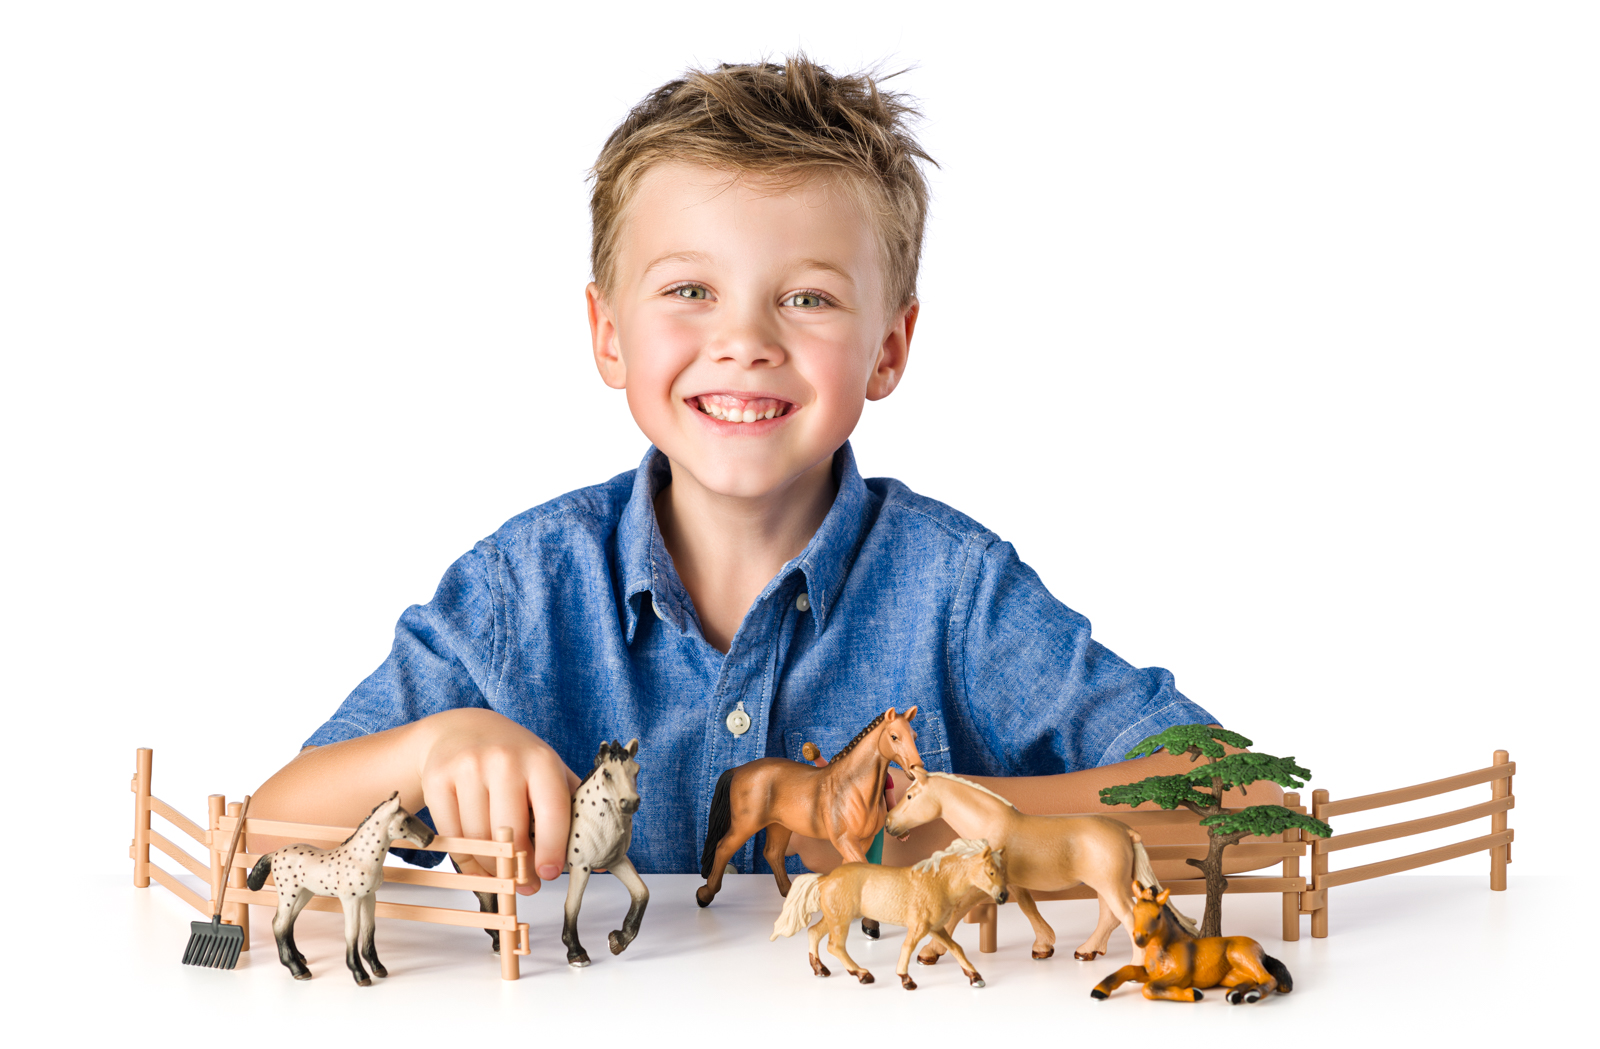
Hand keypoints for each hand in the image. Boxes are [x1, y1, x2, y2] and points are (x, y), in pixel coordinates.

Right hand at [413, 708, 579, 894]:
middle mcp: (504, 760)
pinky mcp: (438, 779)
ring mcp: (468, 768)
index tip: (548, 873)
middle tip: (525, 884)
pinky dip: (464, 857)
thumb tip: (599, 861)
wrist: (462, 730)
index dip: (552, 850)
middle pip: (511, 833)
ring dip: (490, 866)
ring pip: (478, 839)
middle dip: (519, 868)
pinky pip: (451, 835)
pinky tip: (476, 860)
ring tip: (501, 871)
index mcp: (541, 760)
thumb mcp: (548, 773)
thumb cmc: (514, 758)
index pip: (552, 813)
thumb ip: (572, 811)